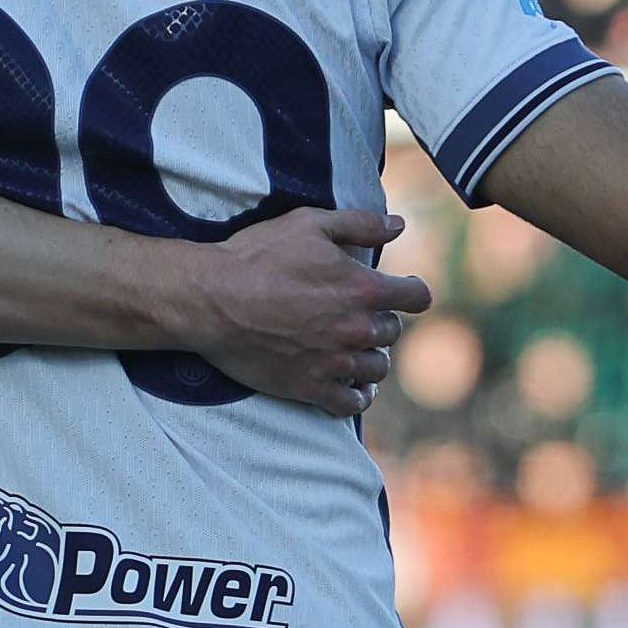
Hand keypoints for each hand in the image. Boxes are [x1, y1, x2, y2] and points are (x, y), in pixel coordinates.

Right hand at [170, 208, 433, 414]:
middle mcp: (356, 329)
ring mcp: (334, 362)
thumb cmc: (257, 256)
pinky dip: (356, 395)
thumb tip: (399, 225)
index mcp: (362, 288)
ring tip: (353, 350)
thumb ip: (360, 224)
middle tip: (357, 317)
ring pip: (377, 369)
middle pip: (392, 333)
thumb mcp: (308, 224)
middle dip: (380, 323)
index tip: (402, 293)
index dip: (412, 292)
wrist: (211, 300)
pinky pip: (351, 404)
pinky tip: (350, 386)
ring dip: (370, 358)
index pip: (417, 297)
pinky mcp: (309, 387)